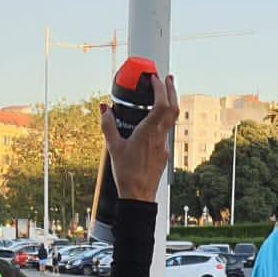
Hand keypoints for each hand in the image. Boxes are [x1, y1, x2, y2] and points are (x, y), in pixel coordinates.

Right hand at [102, 73, 179, 203]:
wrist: (138, 197)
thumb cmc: (127, 174)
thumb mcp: (113, 148)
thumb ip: (108, 126)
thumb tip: (104, 110)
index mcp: (148, 133)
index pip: (161, 104)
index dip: (160, 89)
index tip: (155, 79)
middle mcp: (159, 137)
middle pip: (173, 108)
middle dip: (171, 91)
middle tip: (167, 79)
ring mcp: (164, 146)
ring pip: (171, 120)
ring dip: (169, 104)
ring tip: (162, 95)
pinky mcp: (164, 154)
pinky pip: (165, 132)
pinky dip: (162, 120)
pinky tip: (154, 121)